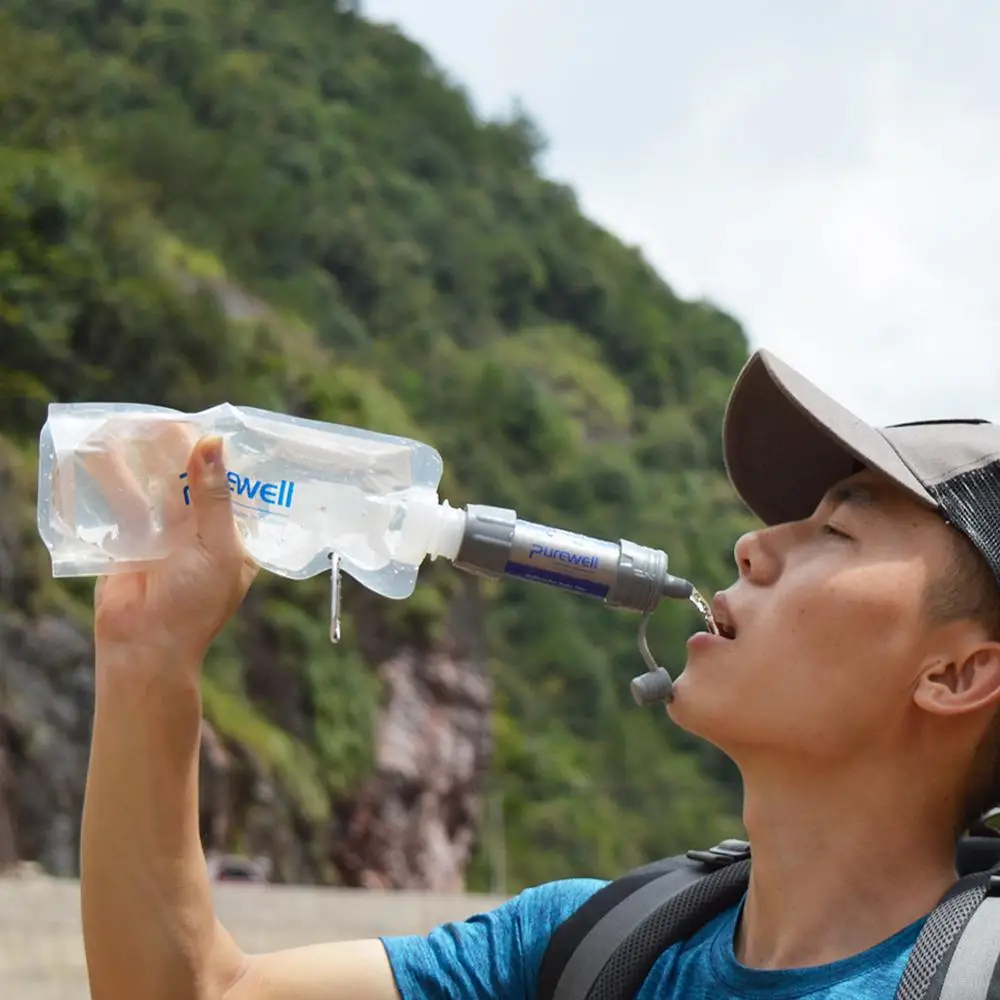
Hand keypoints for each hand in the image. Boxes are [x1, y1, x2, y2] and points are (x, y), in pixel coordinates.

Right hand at [93, 435, 258, 660]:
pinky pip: (129, 502)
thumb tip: (212, 444)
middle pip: (198, 483)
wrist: (144, 645)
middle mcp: (204, 532)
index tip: (224, 427)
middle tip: (179, 420)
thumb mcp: (218, 547)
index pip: (239, 491)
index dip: (231, 462)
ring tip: (146, 425)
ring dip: (153, 461)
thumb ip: (214, 496)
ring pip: (162, 488)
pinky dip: (120, 478)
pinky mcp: (134, 538)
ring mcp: (168, 534)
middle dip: (188, 454)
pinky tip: (113, 450)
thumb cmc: (195, 604)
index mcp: (237, 538)